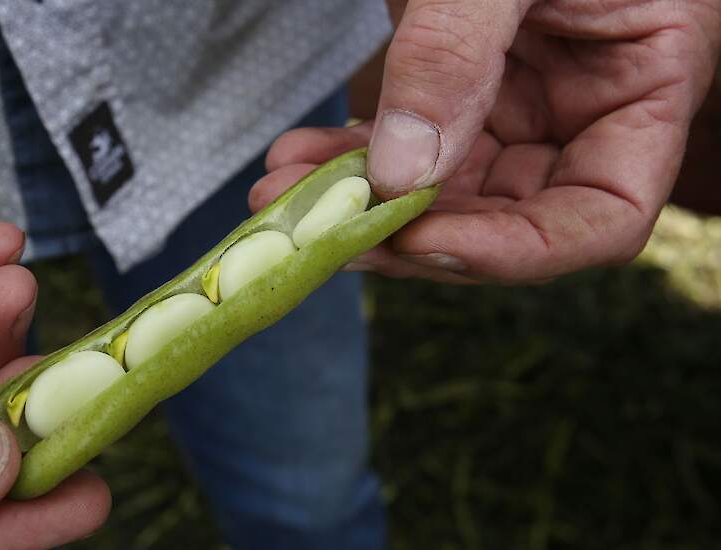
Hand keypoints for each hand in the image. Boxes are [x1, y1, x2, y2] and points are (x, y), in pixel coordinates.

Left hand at [254, 0, 720, 282]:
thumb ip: (459, 53)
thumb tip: (403, 172)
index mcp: (642, 78)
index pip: (603, 213)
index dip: (516, 249)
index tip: (424, 241)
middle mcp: (580, 107)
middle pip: (506, 217)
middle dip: (408, 233)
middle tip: (325, 231)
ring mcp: (515, 101)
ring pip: (440, 191)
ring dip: (360, 202)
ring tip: (283, 193)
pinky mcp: (453, 89)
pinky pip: (403, 147)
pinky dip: (348, 158)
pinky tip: (296, 158)